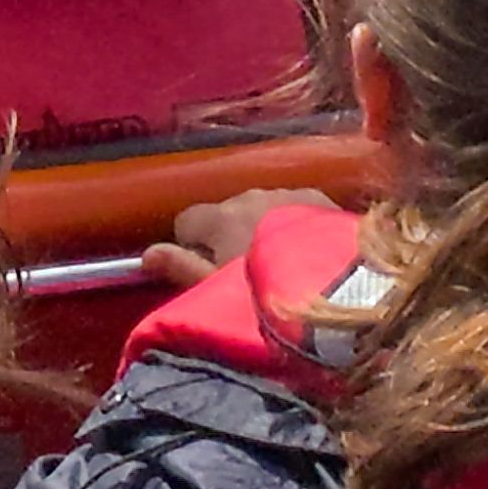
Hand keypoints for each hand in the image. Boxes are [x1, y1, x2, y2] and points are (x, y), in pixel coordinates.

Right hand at [145, 185, 319, 284]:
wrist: (339, 289)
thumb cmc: (268, 295)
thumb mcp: (218, 293)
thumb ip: (181, 269)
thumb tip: (147, 253)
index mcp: (220, 217)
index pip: (186, 220)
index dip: (190, 246)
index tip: (204, 270)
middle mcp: (251, 195)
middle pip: (225, 212)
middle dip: (228, 235)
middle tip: (244, 272)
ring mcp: (289, 193)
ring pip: (262, 207)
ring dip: (262, 226)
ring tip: (281, 262)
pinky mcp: (322, 198)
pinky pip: (295, 206)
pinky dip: (294, 223)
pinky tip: (309, 249)